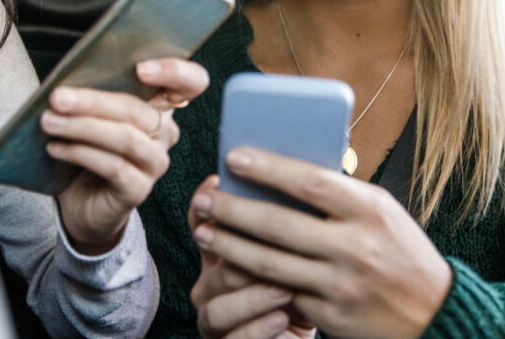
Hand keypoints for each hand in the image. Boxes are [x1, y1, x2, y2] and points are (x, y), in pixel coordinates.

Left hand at [42, 57, 207, 253]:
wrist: (81, 200)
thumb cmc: (87, 146)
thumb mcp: (92, 113)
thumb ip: (94, 91)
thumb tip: (68, 79)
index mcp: (160, 106)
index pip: (190, 83)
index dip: (175, 72)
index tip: (140, 69)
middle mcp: (164, 132)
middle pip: (139, 110)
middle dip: (94, 101)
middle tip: (57, 98)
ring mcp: (154, 163)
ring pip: (127, 139)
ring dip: (83, 127)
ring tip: (49, 122)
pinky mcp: (138, 190)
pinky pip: (114, 167)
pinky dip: (81, 153)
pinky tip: (55, 148)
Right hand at [189, 177, 316, 338]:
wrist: (304, 331)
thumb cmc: (304, 287)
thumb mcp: (300, 251)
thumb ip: (291, 222)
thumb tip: (300, 185)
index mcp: (223, 253)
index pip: (200, 222)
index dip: (204, 203)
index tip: (218, 182)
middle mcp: (211, 283)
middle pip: (214, 265)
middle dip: (241, 252)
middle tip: (274, 246)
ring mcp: (216, 317)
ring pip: (218, 306)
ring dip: (254, 296)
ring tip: (285, 289)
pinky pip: (236, 338)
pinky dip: (259, 328)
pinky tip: (282, 317)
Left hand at [191, 149, 452, 338]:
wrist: (434, 313)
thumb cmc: (401, 252)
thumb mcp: (382, 213)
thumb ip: (340, 196)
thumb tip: (282, 173)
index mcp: (370, 210)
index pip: (309, 181)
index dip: (267, 168)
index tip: (233, 157)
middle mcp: (355, 247)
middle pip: (278, 224)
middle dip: (232, 210)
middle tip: (203, 199)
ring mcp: (341, 285)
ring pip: (269, 264)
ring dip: (229, 246)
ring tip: (204, 232)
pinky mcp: (331, 317)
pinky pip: (280, 295)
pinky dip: (250, 281)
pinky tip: (229, 268)